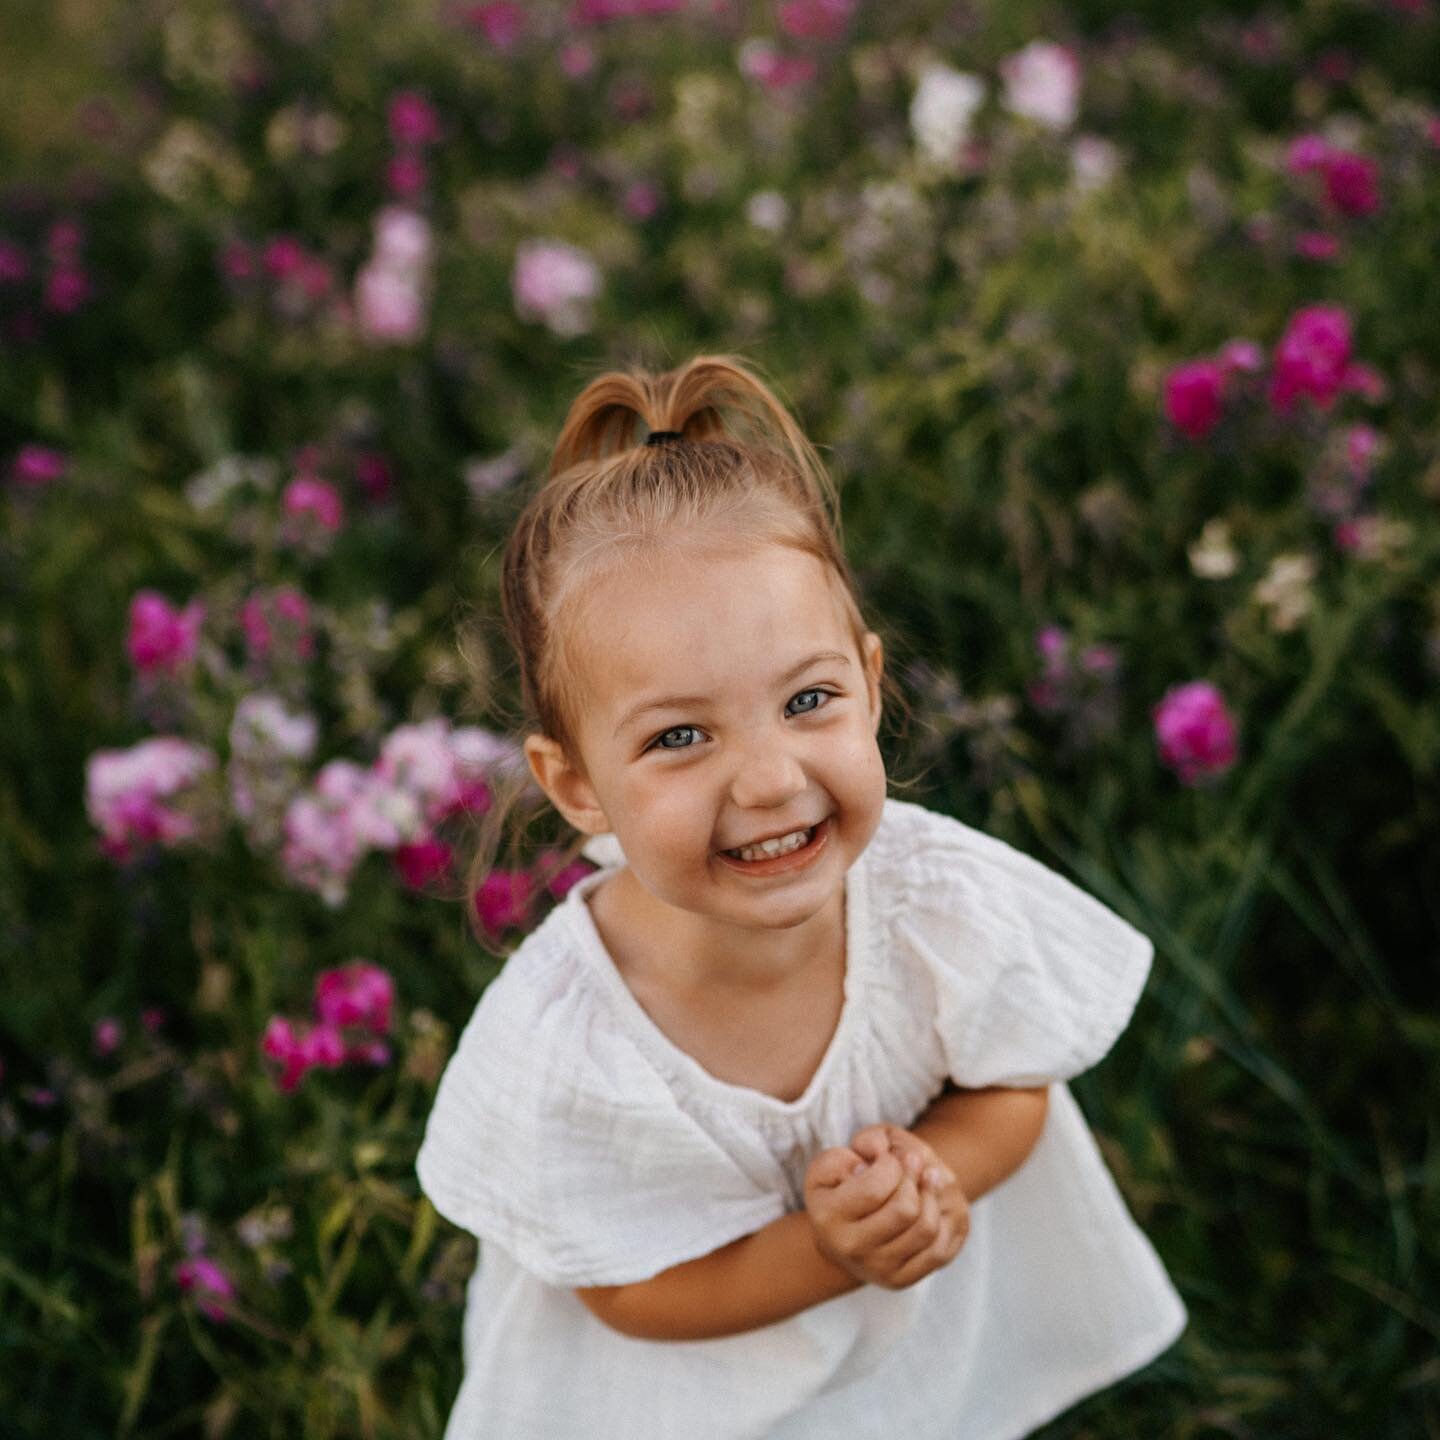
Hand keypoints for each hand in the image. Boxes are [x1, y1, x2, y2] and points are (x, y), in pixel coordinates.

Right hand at [851, 1123, 969, 1276]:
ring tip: (928, 1176)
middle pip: (904, 1210)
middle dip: (914, 1177)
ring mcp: (877, 1268)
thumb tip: (881, 1152)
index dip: (891, 1165)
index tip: (889, 1157)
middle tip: (914, 1162)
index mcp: (827, 1215)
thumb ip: (866, 1141)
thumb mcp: (845, 1154)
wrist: (846, 1229)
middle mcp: (850, 1248)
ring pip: (925, 1229)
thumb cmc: (848, 1183)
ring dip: (932, 1195)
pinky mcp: (901, 1279)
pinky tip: (932, 1203)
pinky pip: (937, 1250)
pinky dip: (940, 1221)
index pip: (875, 1188)